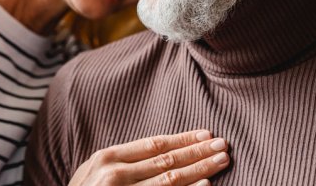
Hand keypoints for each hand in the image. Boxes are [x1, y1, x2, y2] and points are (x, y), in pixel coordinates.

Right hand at [69, 130, 229, 185]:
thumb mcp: (90, 172)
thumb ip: (118, 161)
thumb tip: (158, 151)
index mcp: (107, 158)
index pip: (154, 144)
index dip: (183, 139)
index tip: (207, 134)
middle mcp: (116, 174)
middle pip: (167, 161)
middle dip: (199, 151)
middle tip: (224, 145)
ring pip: (171, 180)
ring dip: (201, 170)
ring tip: (222, 161)